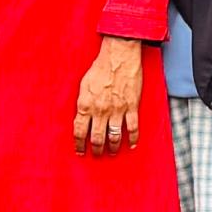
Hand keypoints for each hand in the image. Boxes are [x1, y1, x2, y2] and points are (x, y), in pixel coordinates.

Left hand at [74, 38, 145, 155]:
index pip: (80, 132)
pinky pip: (132, 128)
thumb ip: (82, 103)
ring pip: (114, 137)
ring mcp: (117, 110)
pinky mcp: (131, 107)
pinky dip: (132, 139)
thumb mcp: (83, 85)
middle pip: (97, 138)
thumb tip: (81, 116)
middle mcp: (100, 110)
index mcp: (85, 105)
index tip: (80, 151)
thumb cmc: (100, 67)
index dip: (79, 144)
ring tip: (111, 152)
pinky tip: (131, 145)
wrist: (119, 56)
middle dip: (96, 149)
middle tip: (97, 154)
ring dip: (112, 148)